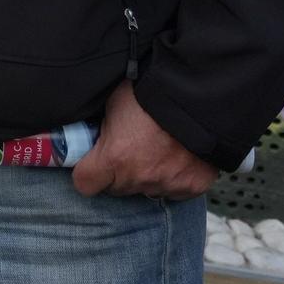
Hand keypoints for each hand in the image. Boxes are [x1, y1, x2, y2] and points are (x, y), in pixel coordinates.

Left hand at [72, 81, 218, 199]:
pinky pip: (174, 190)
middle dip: (117, 173)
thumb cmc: (152, 93)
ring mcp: (167, 184)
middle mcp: (139, 177)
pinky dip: (173, 178)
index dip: (86, 171)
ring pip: (145, 190)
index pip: (84, 183)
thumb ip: (99, 125)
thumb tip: (88, 130)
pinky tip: (176, 157)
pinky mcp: (192, 186)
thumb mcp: (114, 102)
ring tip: (154, 149)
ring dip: (146, 175)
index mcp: (114, 158)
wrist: (198, 96)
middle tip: (127, 149)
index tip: (91, 162)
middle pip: (115, 188)